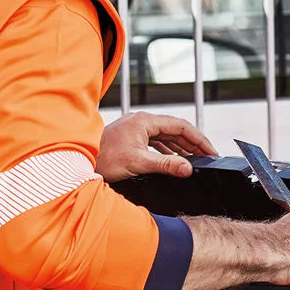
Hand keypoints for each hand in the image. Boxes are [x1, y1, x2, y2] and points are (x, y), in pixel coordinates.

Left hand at [96, 112, 216, 182]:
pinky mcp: (131, 138)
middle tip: (208, 158)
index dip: (199, 139)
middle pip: (175, 130)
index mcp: (145, 121)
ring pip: (166, 136)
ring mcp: (136, 129)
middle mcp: (141, 121)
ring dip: (180, 148)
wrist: (78, 162)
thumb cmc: (104, 159)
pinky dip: (167, 151)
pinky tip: (173, 161)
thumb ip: (165, 165)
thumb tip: (188, 168)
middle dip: (192, 144)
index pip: (181, 126)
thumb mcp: (138, 163)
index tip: (211, 152)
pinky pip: (155, 142)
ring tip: (194, 161)